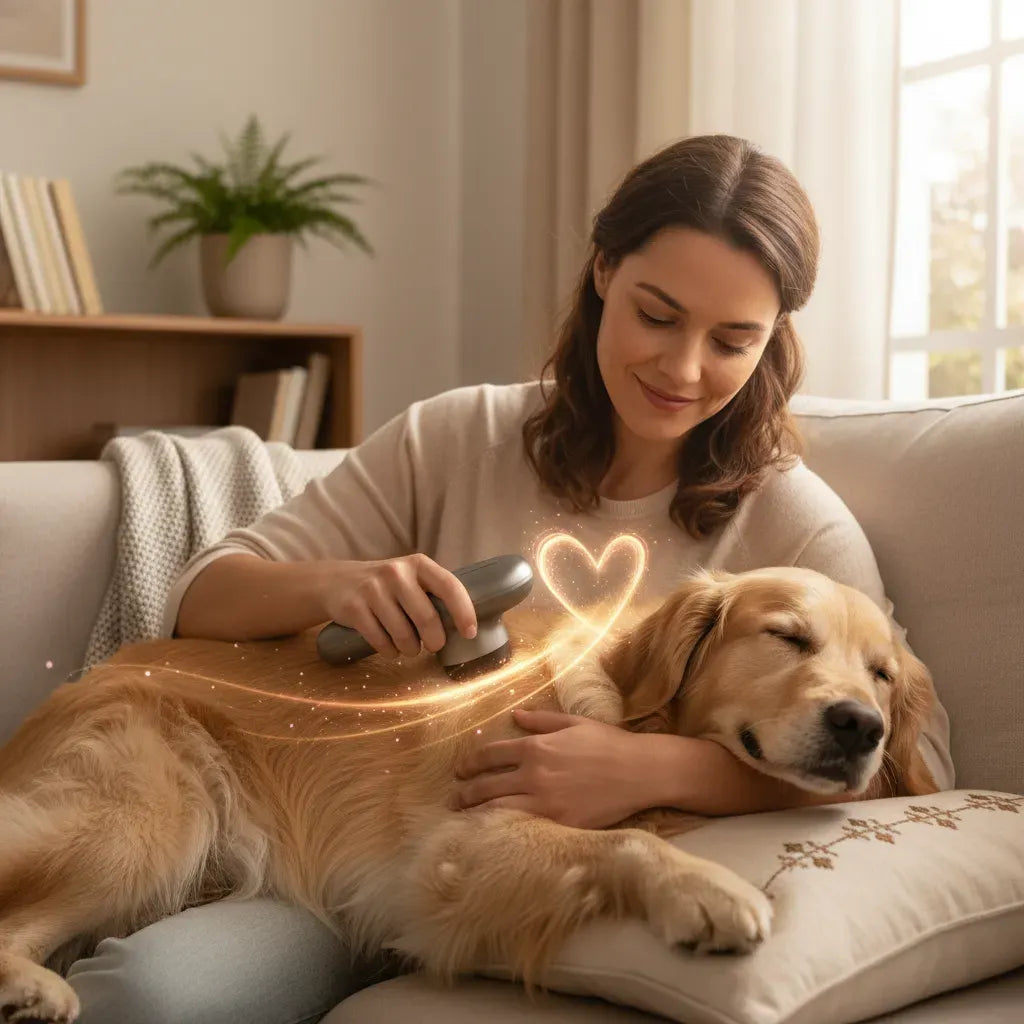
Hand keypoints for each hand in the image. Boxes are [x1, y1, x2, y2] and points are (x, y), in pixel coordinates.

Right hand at [322, 554, 476, 658]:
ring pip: (403, 635)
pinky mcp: (354, 608)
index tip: (469, 633)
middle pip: (427, 618)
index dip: (464, 612)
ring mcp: (373, 589)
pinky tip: (390, 648)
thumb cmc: (386, 586)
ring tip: (409, 647)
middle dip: (435, 641)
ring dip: (410, 649)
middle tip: (434, 646)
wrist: (336, 582)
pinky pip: (381, 642)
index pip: (449, 586)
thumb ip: (434, 593)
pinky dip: (390, 651)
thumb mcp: (411, 578)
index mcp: (418, 564)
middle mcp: (396, 572)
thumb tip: (465, 626)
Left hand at [450, 708, 649, 828]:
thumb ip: (540, 721)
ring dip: (477, 814)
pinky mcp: (560, 825)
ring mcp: (546, 802)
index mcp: (536, 748)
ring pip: (498, 810)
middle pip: (487, 786)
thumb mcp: (573, 723)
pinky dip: (505, 830)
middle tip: (455, 798)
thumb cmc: (608, 743)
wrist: (639, 771)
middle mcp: (535, 775)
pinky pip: (523, 828)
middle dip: (466, 792)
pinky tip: (494, 833)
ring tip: (464, 818)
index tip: (460, 769)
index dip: (470, 762)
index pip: (490, 755)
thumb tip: (515, 716)